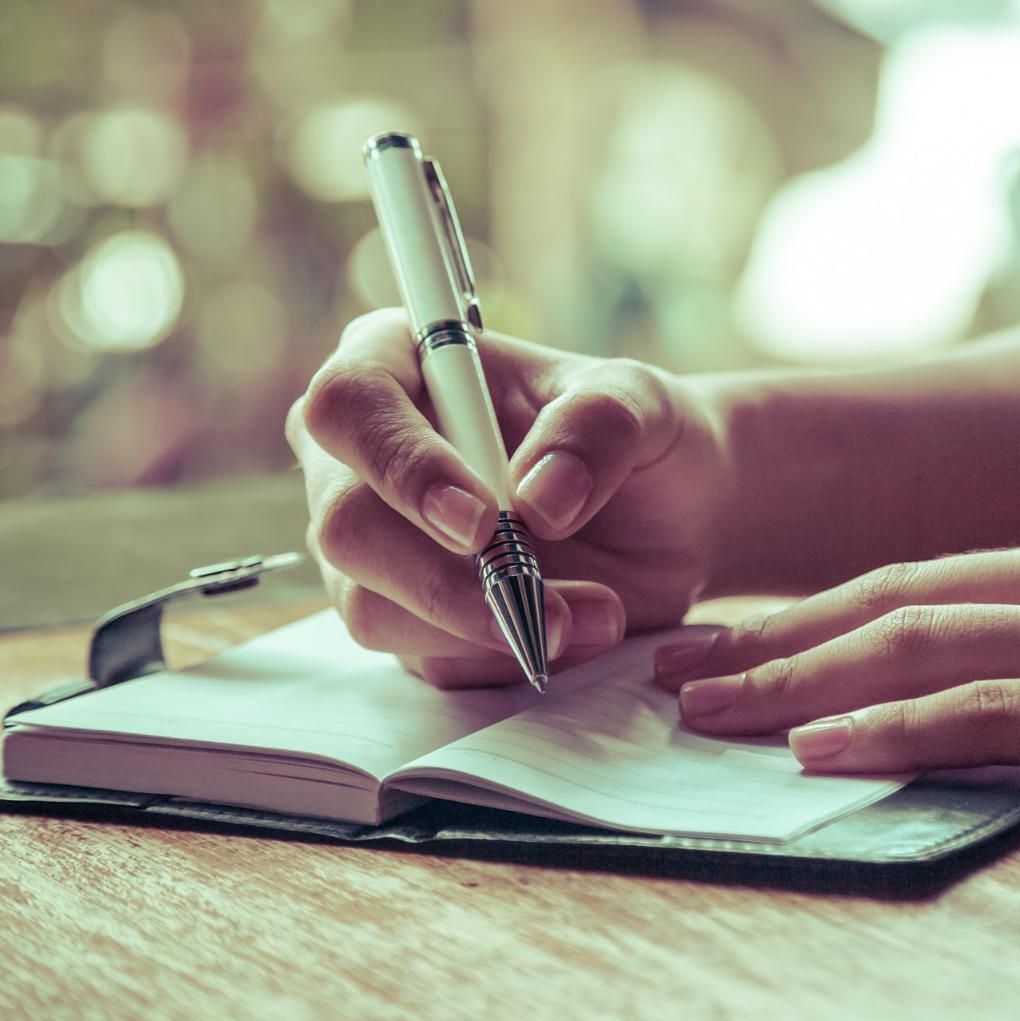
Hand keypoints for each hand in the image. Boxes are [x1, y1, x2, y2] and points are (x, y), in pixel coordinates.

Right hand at [287, 310, 732, 686]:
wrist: (675, 514)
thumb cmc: (638, 433)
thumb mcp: (643, 403)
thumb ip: (597, 427)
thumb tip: (539, 498)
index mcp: (399, 363)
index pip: (349, 402)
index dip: (401, 465)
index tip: (479, 520)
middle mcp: (365, 455)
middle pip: (345, 523)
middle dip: (443, 577)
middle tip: (540, 601)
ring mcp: (377, 543)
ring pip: (372, 607)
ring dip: (484, 627)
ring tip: (595, 616)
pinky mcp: (408, 616)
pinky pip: (425, 657)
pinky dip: (504, 656)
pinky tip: (578, 632)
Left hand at [654, 514, 1019, 808]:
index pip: (933, 577)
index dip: (824, 608)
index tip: (743, 637)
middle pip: (897, 596)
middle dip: (775, 636)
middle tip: (675, 667)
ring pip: (919, 642)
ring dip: (796, 678)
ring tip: (701, 709)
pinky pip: (992, 709)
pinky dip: (889, 726)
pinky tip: (816, 749)